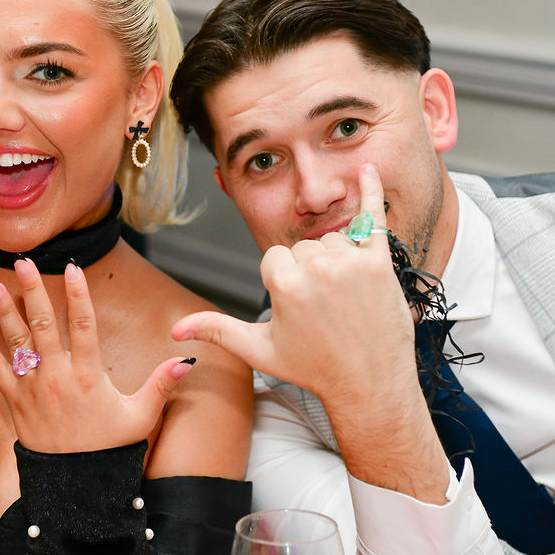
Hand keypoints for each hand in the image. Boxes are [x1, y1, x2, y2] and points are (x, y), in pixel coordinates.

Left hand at [0, 259, 195, 453]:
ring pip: (17, 343)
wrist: (75, 485)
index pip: (84, 326)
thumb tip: (185, 361)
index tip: (72, 267)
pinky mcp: (15, 403)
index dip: (78, 295)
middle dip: (33, 291)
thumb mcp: (141, 416)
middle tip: (23, 261)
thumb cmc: (109, 448)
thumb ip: (161, 384)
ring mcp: (33, 389)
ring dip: (4, 312)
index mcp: (88, 375)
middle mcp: (58, 377)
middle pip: (44, 325)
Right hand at [173, 164, 448, 500]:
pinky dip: (372, 192)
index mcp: (283, 282)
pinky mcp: (380, 262)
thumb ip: (217, 329)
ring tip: (344, 300)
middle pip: (303, 247)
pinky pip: (374, 218)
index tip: (298, 310)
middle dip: (309, 272)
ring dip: (335, 260)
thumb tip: (175, 330)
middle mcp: (316, 266)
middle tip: (324, 311)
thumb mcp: (259, 350)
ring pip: (331, 240)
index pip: (274, 259)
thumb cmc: (314, 369)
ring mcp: (350, 262)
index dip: (283, 284)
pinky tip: (369, 168)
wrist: (369, 385)